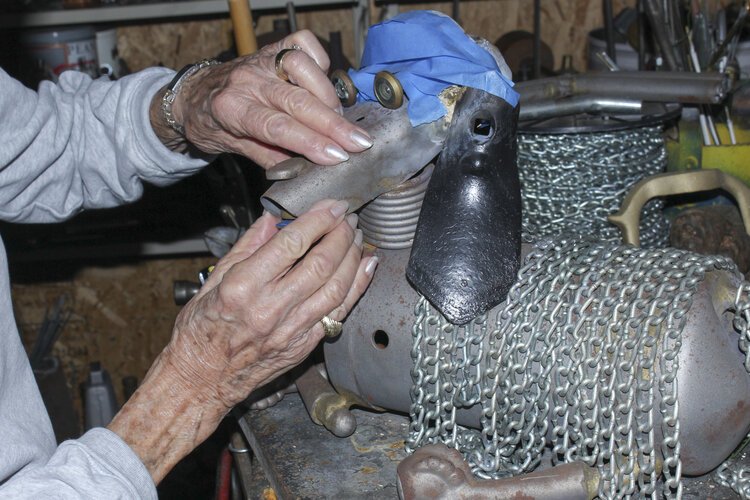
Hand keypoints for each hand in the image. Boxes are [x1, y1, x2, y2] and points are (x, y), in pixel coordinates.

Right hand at [108, 199, 377, 481]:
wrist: (202, 380)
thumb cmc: (201, 332)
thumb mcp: (213, 280)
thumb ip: (246, 247)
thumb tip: (272, 218)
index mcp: (243, 287)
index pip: (291, 244)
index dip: (318, 220)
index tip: (331, 206)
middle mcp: (270, 309)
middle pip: (321, 263)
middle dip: (341, 234)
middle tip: (347, 217)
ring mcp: (291, 330)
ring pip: (336, 287)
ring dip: (353, 256)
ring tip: (356, 236)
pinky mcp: (305, 345)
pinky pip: (339, 311)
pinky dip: (357, 286)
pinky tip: (365, 266)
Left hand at [153, 31, 372, 166]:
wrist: (193, 95)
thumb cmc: (213, 124)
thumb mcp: (235, 149)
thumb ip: (272, 158)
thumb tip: (309, 170)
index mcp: (231, 110)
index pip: (278, 127)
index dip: (312, 142)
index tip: (338, 156)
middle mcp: (246, 80)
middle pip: (296, 100)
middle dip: (334, 124)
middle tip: (359, 142)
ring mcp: (259, 60)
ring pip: (301, 66)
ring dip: (328, 95)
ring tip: (339, 117)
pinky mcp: (271, 47)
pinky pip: (302, 44)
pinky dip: (319, 61)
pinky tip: (323, 83)